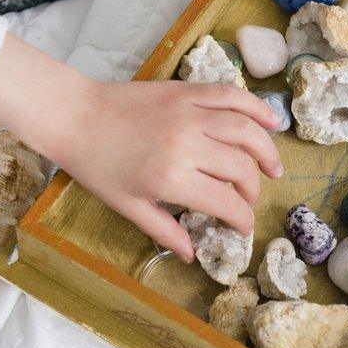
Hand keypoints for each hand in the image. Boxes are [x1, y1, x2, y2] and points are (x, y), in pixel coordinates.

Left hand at [0, 34, 283, 261]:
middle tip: (247, 200)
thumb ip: (165, 231)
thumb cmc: (97, 166)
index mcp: (172, 179)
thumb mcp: (128, 207)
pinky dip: (255, 107)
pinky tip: (270, 121)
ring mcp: (189, 114)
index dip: (243, 219)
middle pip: (242, 169)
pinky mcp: (187, 92)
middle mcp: (188, 145)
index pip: (227, 202)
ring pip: (245, 131)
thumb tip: (191, 255)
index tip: (243, 228)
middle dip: (253, 191)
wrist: (75, 117)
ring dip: (266, 151)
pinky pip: (231, 96)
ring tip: (272, 168)